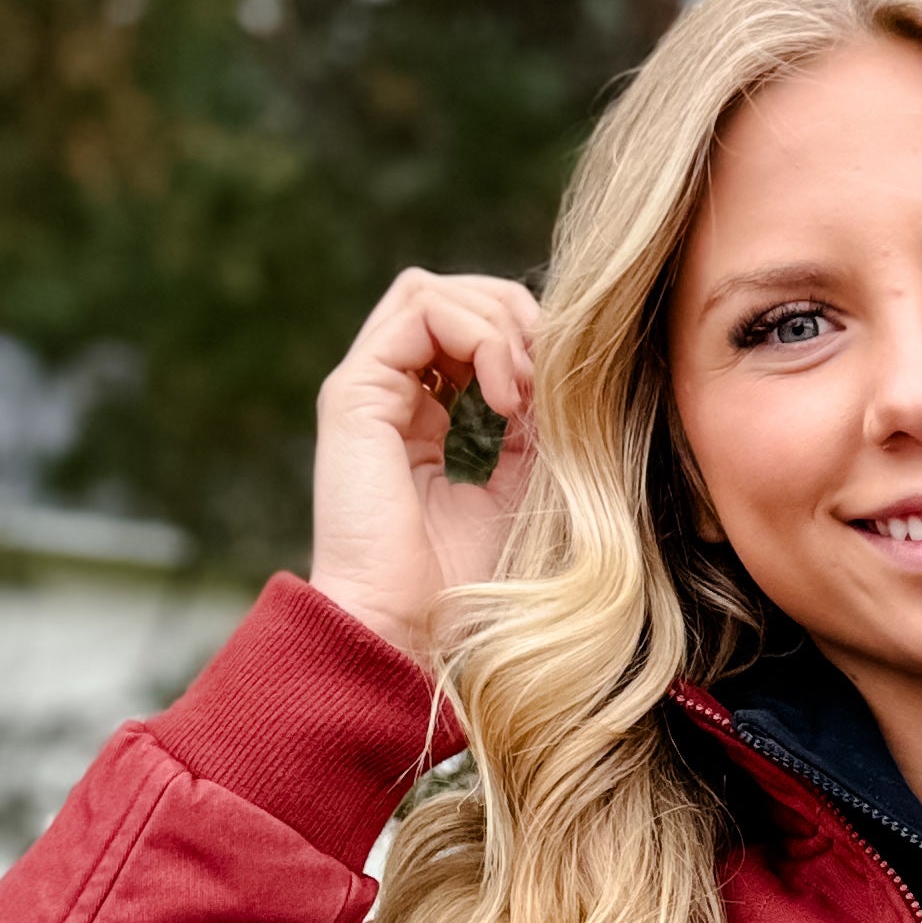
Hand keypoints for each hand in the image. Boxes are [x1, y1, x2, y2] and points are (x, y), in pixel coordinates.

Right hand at [309, 266, 541, 662]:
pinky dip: (479, 334)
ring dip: (498, 322)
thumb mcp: (521, 491)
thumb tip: (566, 375)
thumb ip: (536, 431)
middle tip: (552, 377)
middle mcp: (385, 398)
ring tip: (527, 390)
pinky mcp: (354, 393)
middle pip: (448, 297)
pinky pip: (420, 307)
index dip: (524, 342)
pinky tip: (508, 394)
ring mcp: (365, 391)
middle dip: (515, 316)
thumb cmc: (461, 585)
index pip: (466, 335)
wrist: (404, 631)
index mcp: (418, 420)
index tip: (562, 395)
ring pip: (430, 290)